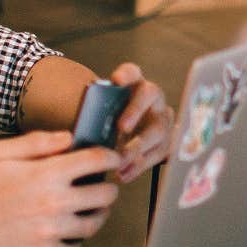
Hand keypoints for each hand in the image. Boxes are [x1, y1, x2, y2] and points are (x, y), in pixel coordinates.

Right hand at [0, 130, 121, 246]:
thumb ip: (37, 142)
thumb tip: (67, 139)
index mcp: (45, 174)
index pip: (95, 161)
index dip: (111, 157)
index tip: (112, 159)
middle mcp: (53, 203)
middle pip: (105, 195)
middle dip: (107, 188)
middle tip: (101, 187)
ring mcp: (50, 231)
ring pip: (94, 224)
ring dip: (96, 215)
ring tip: (88, 210)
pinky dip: (74, 243)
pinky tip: (65, 234)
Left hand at [106, 62, 171, 182]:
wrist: (132, 134)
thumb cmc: (111, 121)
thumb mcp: (105, 114)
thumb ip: (97, 116)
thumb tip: (80, 131)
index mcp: (135, 84)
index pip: (133, 72)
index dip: (127, 74)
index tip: (117, 80)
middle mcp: (153, 97)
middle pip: (150, 95)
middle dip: (135, 111)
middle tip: (121, 127)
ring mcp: (163, 118)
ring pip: (158, 129)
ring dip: (138, 147)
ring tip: (119, 162)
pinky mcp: (167, 141)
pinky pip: (158, 154)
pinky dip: (139, 166)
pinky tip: (124, 174)